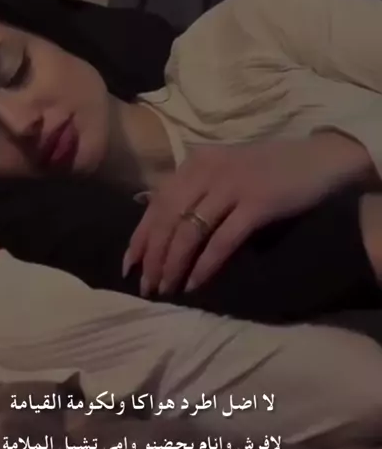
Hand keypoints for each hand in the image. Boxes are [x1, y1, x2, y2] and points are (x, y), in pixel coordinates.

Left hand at [123, 134, 372, 296]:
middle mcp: (207, 171)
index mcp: (195, 163)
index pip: (156, 204)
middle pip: (167, 220)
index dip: (140, 237)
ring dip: (173, 265)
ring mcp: (231, 186)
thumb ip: (196, 192)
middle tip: (148, 287)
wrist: (319, 159)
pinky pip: (221, 241)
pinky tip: (195, 284)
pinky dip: (204, 265)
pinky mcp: (256, 204)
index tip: (128, 266)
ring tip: (167, 289)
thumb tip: (163, 230)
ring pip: (189, 233)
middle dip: (153, 258)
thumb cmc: (270, 169)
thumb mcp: (224, 171)